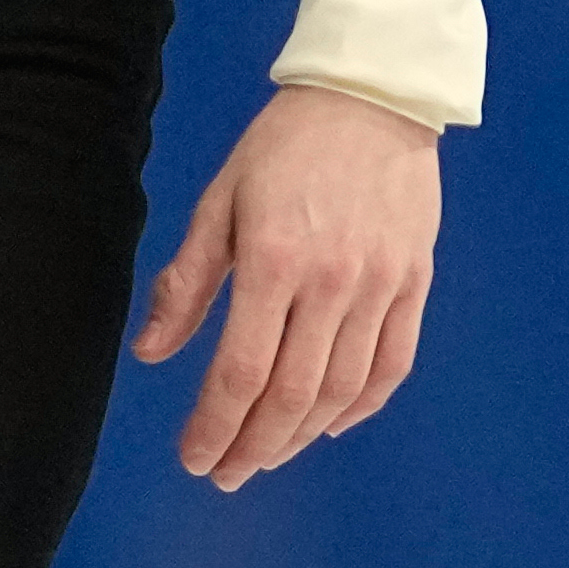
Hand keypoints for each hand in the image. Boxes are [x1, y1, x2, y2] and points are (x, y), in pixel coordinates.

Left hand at [131, 84, 439, 489]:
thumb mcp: (220, 199)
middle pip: (293, 393)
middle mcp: (332, 280)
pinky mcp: (415, 279)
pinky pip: (393, 363)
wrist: (373, 94)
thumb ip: (188, 280)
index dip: (214, 426)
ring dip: (302, 436)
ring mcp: (381, 283)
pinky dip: (363, 405)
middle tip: (227, 472)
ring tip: (269, 454)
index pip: (240, 370)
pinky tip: (330, 424)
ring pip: (343, 389)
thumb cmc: (285, 145)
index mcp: (274, 258)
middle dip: (254, 446)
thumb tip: (153, 352)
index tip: (195, 458)